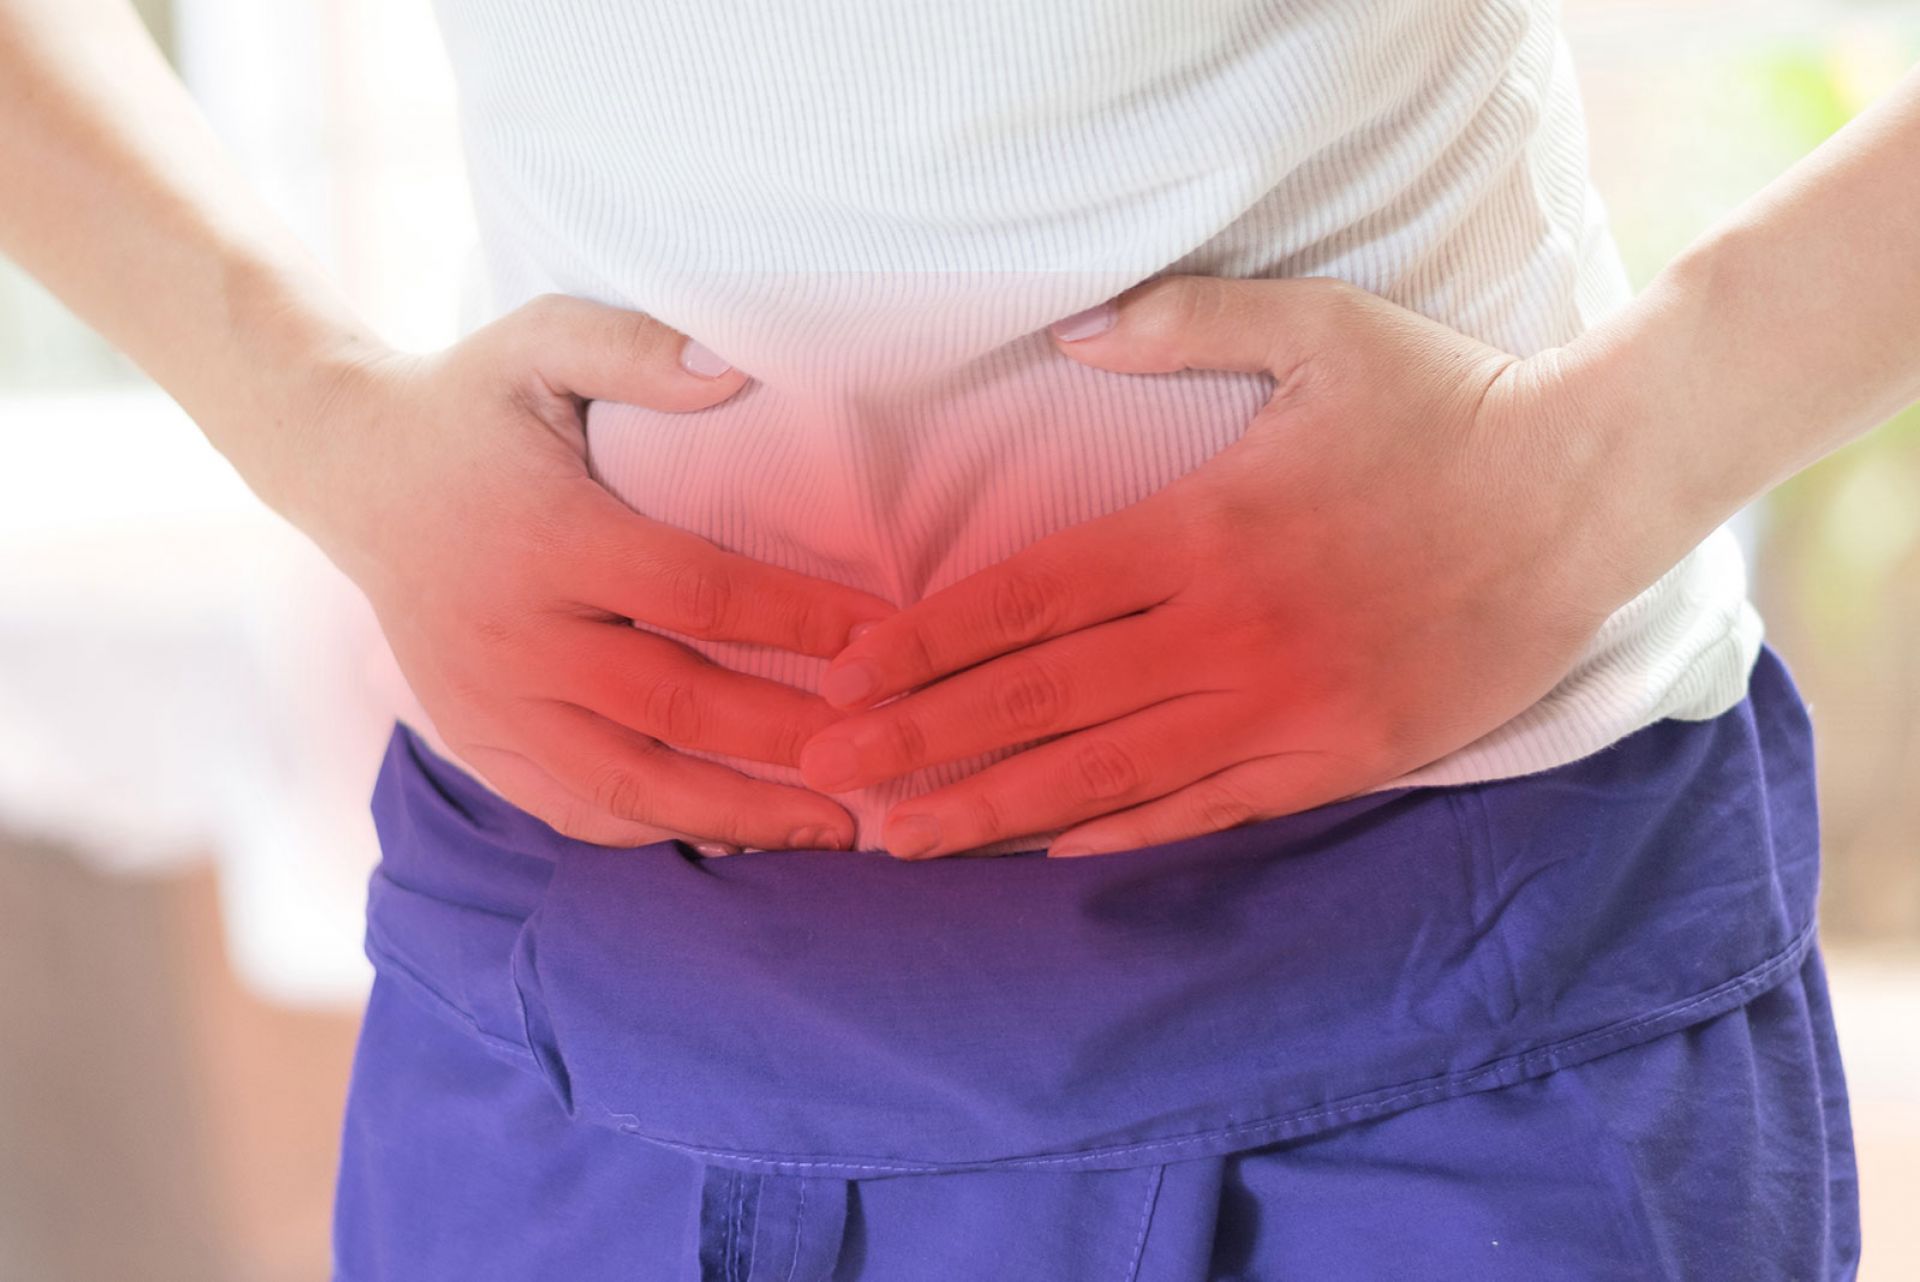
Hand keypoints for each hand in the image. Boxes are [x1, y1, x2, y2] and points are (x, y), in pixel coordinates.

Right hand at [285, 296, 896, 851]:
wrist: (352, 470)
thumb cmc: (474, 403)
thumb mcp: (542, 341)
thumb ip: (637, 349)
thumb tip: (737, 372)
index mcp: (546, 536)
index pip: (695, 592)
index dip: (798, 622)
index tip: (884, 639)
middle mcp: (514, 633)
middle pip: (673, 706)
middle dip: (788, 742)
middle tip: (883, 757)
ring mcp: (487, 700)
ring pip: (626, 784)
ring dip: (737, 815)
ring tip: (833, 829)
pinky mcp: (474, 738)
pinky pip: (573, 808)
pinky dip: (659, 831)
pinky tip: (737, 836)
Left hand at [797, 275, 1668, 858]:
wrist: (1587, 496)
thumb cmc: (1447, 407)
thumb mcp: (1319, 328)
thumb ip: (1184, 323)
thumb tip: (1069, 336)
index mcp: (1203, 530)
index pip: (1029, 600)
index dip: (927, 646)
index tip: (844, 681)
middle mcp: (1227, 632)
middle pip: (1044, 701)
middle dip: (921, 744)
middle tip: (822, 782)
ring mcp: (1282, 708)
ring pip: (1110, 773)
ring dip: (995, 808)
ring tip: (902, 842)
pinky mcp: (1337, 758)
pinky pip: (1208, 810)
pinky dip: (1120, 833)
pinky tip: (1044, 850)